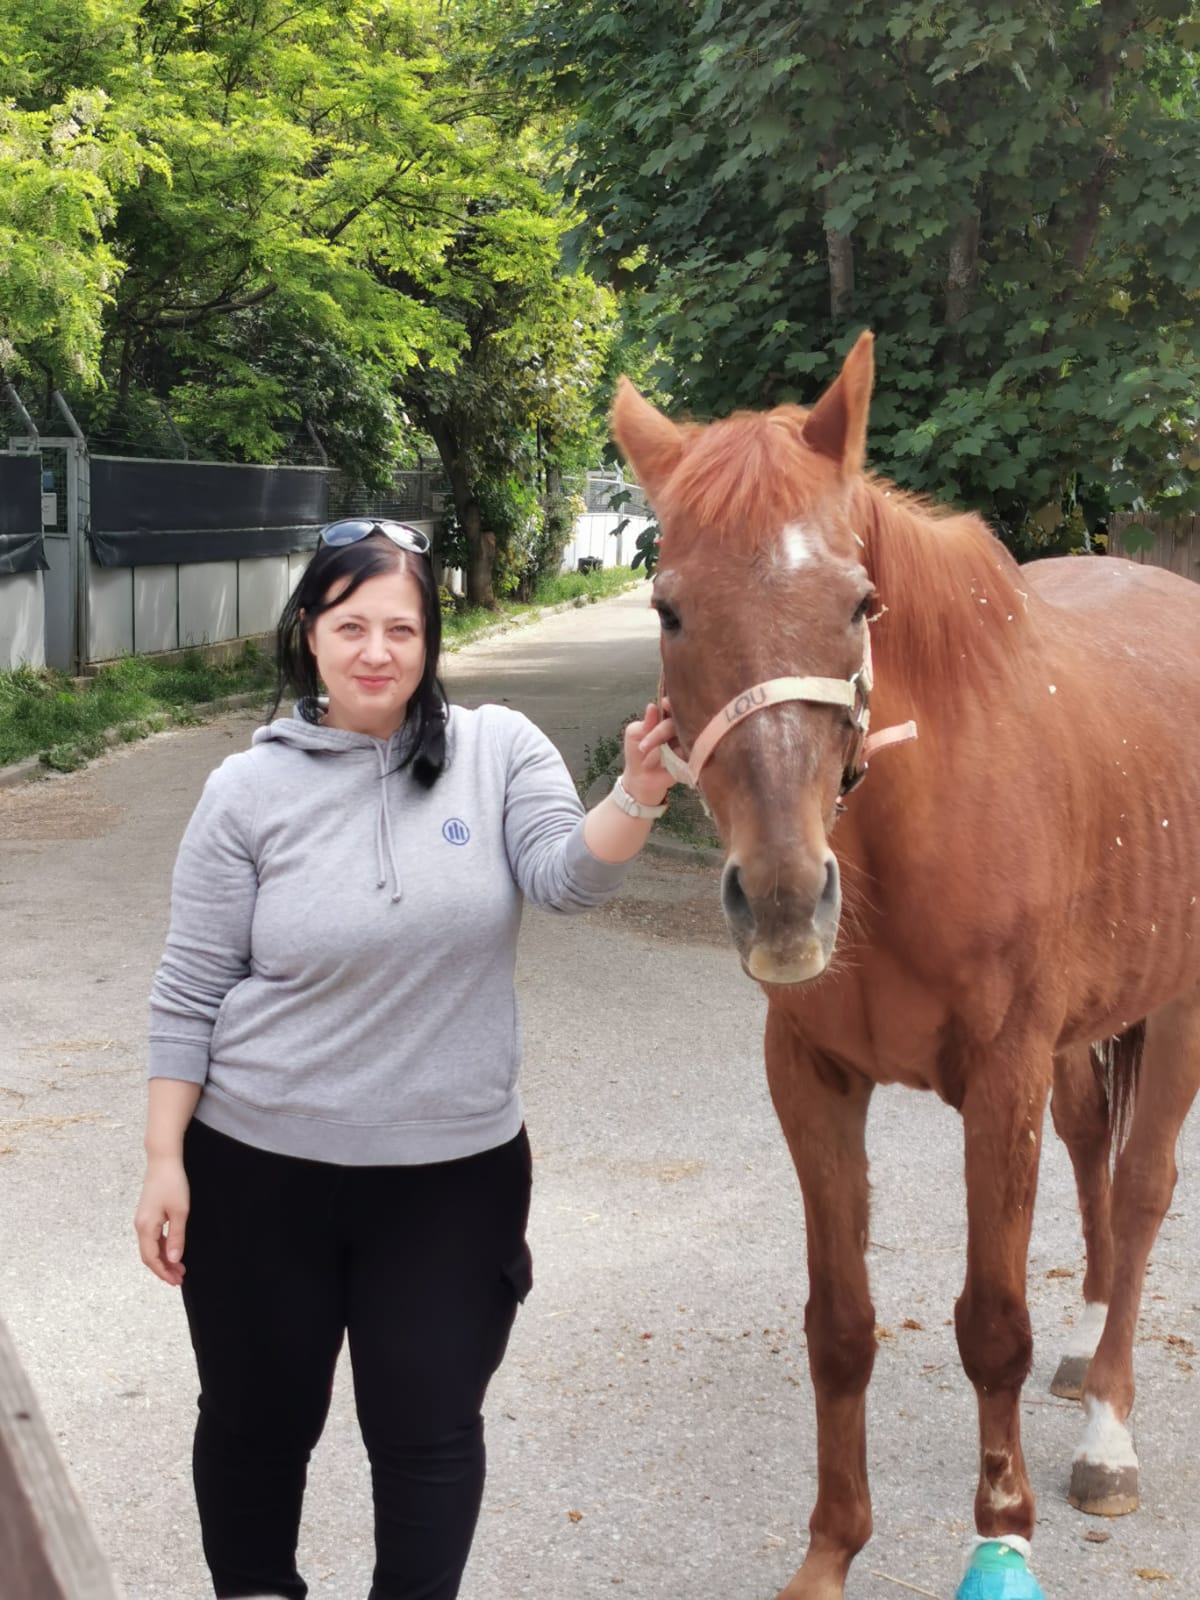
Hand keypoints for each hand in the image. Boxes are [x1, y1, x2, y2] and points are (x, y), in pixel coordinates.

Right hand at [134, 1155, 189, 1286]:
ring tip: (180, 1268)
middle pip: (149, 1255)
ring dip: (164, 1259)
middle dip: (164, 1269)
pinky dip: (162, 1247)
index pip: (151, 1258)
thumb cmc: (173, 1184)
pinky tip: (173, 1250)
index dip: (163, 1272)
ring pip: (151, 1247)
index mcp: (146, 1227)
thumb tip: (174, 1259)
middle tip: (180, 1278)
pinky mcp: (147, 1214)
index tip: (177, 1281)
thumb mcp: (180, 1212)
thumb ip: (176, 1237)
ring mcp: (142, 1220)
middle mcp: (140, 1226)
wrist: (163, 1160)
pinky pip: (152, 1237)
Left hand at [620, 699, 678, 807]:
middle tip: (642, 747)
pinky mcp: (691, 756)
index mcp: (664, 718)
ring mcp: (686, 741)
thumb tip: (652, 706)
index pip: (672, 705)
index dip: (670, 704)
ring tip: (647, 762)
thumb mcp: (634, 734)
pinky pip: (685, 753)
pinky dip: (670, 760)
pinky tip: (662, 766)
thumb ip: (645, 722)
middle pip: (676, 722)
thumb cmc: (636, 752)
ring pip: (680, 738)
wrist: (641, 779)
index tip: (664, 704)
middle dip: (658, 734)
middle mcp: (678, 727)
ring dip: (660, 751)